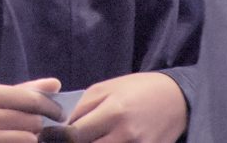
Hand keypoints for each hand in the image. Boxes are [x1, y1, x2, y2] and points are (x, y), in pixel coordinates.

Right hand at [0, 77, 63, 142]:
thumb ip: (22, 91)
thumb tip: (56, 84)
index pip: (31, 99)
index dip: (52, 107)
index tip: (61, 114)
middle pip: (33, 122)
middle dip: (38, 127)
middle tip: (33, 128)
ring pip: (29, 140)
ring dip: (30, 141)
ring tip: (20, 137)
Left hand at [66, 72, 185, 141]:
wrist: (176, 99)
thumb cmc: (135, 89)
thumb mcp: (104, 89)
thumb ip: (82, 108)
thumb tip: (63, 126)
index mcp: (113, 112)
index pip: (76, 135)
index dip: (59, 137)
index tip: (50, 135)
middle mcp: (127, 134)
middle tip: (67, 139)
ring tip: (86, 139)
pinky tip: (104, 141)